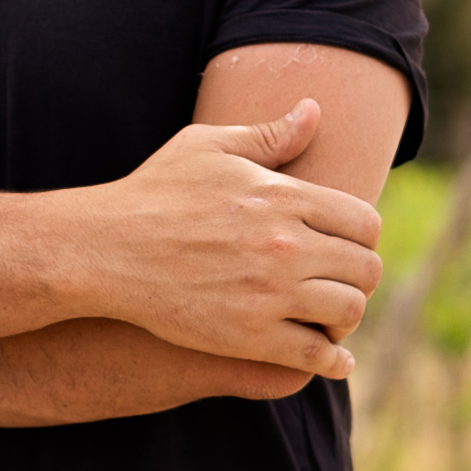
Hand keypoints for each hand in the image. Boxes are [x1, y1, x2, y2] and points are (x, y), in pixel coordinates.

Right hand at [71, 99, 382, 378]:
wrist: (104, 249)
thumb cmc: (153, 192)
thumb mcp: (208, 146)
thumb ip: (269, 134)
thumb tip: (314, 110)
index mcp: (284, 197)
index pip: (365, 222)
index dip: (364, 237)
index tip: (348, 245)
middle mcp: (285, 245)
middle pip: (365, 268)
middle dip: (361, 277)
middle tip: (345, 283)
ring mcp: (268, 293)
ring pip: (347, 310)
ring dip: (348, 316)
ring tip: (335, 318)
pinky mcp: (246, 336)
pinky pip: (313, 354)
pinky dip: (332, 359)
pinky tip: (332, 357)